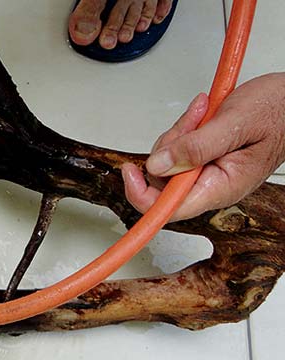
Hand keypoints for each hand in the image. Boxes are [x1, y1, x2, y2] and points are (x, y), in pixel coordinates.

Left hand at [122, 72, 284, 221]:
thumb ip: (196, 147)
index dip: (142, 195)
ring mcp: (208, 173)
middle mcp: (212, 185)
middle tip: (192, 123)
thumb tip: (157, 167)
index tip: (129, 173)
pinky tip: (203, 115)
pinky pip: (178, 149)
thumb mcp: (234, 124)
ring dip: (179, 134)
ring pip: (168, 161)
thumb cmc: (278, 111)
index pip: (170, 208)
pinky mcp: (204, 159)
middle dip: (169, 147)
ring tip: (205, 114)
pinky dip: (184, 129)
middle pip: (163, 180)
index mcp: (221, 187)